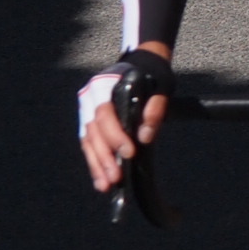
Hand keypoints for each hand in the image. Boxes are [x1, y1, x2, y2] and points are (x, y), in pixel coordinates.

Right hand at [79, 45, 172, 193]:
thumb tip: (145, 137)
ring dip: (97, 165)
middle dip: (104, 157)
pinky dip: (95, 162)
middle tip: (115, 179)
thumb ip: (154, 109)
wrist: (143, 63)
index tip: (129, 153)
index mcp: (104, 85)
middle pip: (93, 131)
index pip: (105, 114)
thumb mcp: (161, 87)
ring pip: (88, 141)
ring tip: (106, 186)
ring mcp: (87, 110)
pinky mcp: (90, 122)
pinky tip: (102, 180)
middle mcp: (90, 97)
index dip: (115, 135)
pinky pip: (89, 144)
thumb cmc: (153, 76)